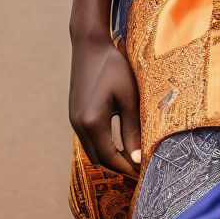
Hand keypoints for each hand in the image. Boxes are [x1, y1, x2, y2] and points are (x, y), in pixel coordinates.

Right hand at [70, 34, 141, 177]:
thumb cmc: (113, 67)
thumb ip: (132, 129)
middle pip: (99, 159)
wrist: (90, 45)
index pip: (110, 158)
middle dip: (119, 167)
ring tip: (133, 158)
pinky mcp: (75, 115)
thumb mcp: (129, 97)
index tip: (145, 173)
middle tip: (141, 169)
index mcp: (92, 122)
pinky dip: (104, 145)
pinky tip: (119, 143)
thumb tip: (137, 158)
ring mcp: (74, 120)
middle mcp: (79, 125)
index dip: (128, 168)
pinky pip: (89, 139)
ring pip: (93, 151)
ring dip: (111, 157)